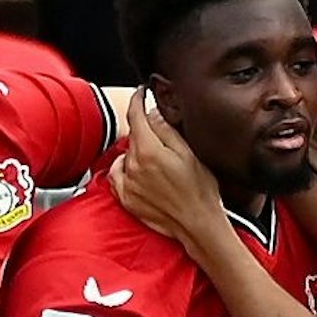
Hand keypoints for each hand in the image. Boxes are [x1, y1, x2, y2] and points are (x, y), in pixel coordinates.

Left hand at [110, 96, 226, 249]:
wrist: (198, 224)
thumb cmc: (200, 190)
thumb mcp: (189, 153)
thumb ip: (167, 130)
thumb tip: (152, 112)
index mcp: (148, 151)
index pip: (135, 116)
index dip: (138, 99)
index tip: (141, 92)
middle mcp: (133, 166)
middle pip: (131, 136)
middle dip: (143, 130)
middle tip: (161, 134)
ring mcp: (127, 184)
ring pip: (124, 155)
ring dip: (135, 152)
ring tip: (156, 160)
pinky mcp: (126, 199)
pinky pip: (117, 176)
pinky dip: (124, 170)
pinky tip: (139, 173)